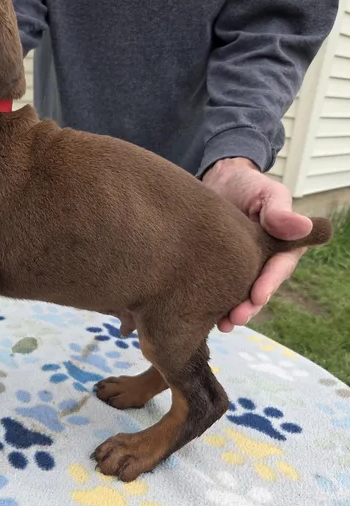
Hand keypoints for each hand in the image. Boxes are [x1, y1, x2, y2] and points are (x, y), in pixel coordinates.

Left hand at [202, 157, 312, 331]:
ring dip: (232, 311)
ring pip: (239, 294)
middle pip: (260, 289)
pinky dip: (212, 303)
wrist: (218, 181)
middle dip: (249, 306)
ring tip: (223, 324)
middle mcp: (263, 262)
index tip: (258, 296)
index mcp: (281, 246)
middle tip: (236, 317)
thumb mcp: (267, 192)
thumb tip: (302, 226)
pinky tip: (203, 315)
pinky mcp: (218, 270)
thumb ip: (279, 210)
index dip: (270, 283)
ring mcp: (240, 268)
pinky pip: (218, 289)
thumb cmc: (248, 185)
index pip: (279, 267)